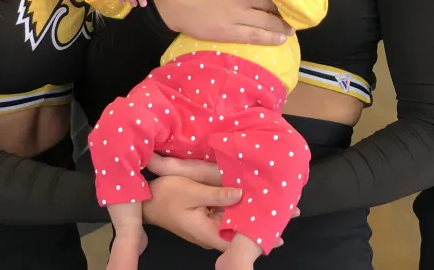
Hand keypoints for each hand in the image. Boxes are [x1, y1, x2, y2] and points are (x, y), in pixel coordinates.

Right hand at [148, 155, 300, 222]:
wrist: (145, 201)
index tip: (279, 226)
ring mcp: (209, 226)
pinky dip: (240, 207)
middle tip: (288, 210)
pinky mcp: (207, 217)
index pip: (239, 240)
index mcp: (208, 233)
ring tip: (276, 202)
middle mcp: (211, 233)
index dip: (259, 235)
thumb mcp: (191, 192)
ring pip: (236, 222)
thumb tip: (242, 193)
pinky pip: (227, 215)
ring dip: (252, 213)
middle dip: (261, 222)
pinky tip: (252, 196)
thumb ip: (217, 194)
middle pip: (241, 232)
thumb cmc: (166, 197)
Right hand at [153, 0, 291, 45]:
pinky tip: (281, 39)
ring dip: (282, 26)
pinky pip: (258, 35)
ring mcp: (241, 13)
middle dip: (280, 9)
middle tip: (288, 15)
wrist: (172, 1)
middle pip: (272, 3)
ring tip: (289, 29)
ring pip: (269, 21)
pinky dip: (272, 37)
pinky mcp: (232, 31)